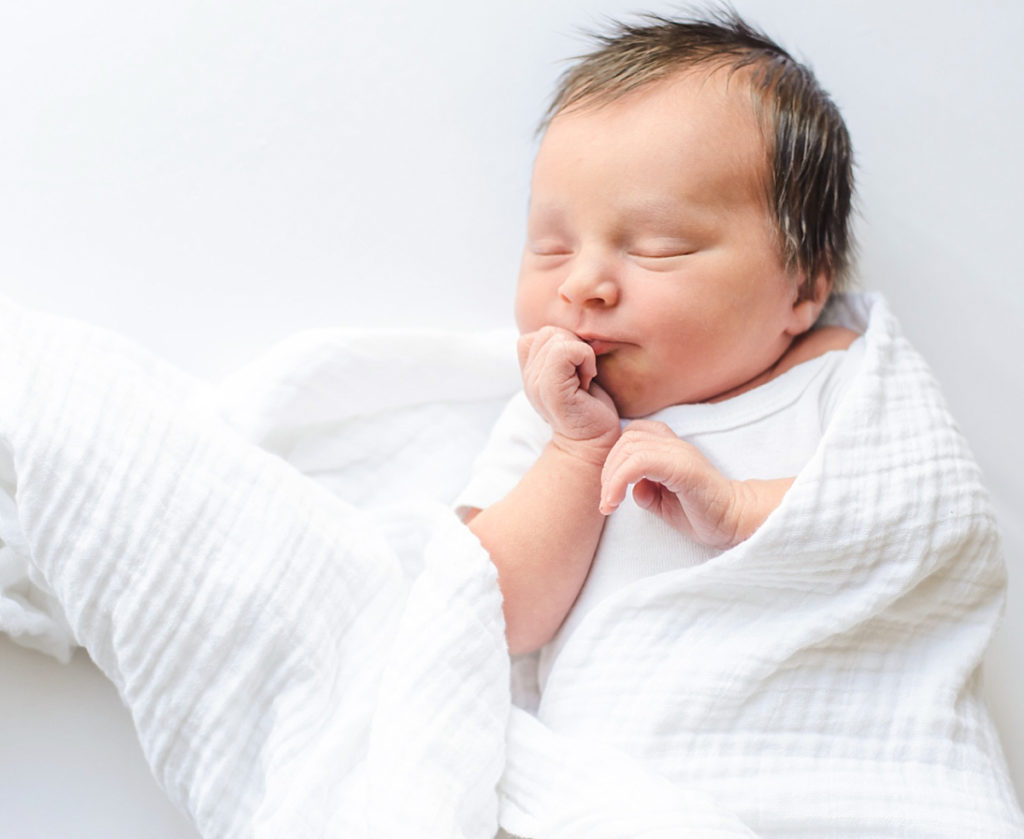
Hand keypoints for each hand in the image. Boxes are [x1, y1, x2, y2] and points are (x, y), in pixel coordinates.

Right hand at [518, 327, 619, 456]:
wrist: (592, 442)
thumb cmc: (590, 407)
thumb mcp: (572, 373)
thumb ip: (562, 352)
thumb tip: (575, 329)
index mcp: (531, 372)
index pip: (538, 334)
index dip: (562, 344)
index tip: (574, 369)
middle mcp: (528, 377)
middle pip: (549, 332)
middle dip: (574, 347)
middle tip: (581, 376)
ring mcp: (536, 384)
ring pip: (557, 338)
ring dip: (581, 354)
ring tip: (583, 379)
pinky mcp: (551, 389)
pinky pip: (567, 350)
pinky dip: (585, 358)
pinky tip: (588, 381)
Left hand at [599, 420, 791, 548]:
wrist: (736, 522)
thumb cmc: (702, 514)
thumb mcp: (663, 503)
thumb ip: (646, 491)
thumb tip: (631, 487)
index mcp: (670, 448)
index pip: (632, 434)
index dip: (614, 457)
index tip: (611, 489)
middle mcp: (674, 445)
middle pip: (626, 438)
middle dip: (607, 469)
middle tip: (607, 500)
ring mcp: (679, 453)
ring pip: (630, 446)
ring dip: (610, 477)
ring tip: (609, 504)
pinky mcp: (683, 468)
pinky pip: (640, 462)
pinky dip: (619, 481)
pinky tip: (615, 502)